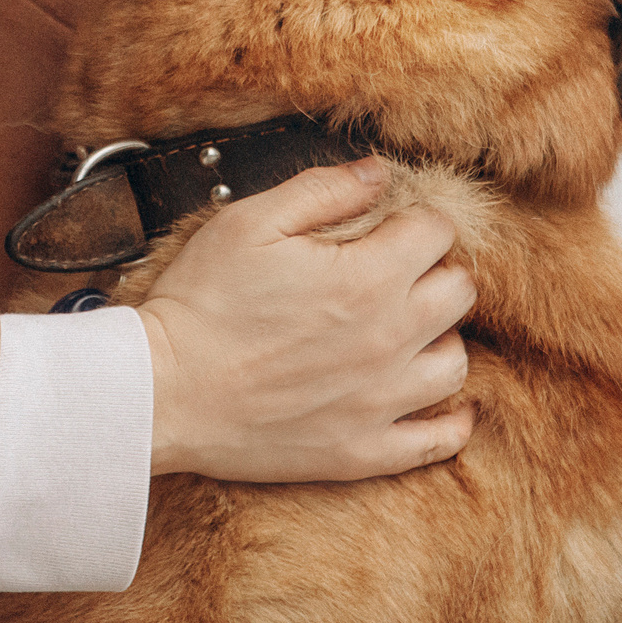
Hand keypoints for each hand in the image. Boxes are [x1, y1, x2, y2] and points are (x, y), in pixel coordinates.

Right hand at [136, 157, 477, 481]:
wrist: (162, 390)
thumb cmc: (200, 302)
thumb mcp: (251, 221)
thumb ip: (324, 190)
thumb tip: (378, 172)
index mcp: (367, 278)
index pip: (437, 232)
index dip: (415, 218)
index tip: (389, 225)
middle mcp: (389, 340)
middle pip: (458, 293)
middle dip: (434, 271)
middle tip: (395, 272)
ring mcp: (382, 402)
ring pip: (456, 363)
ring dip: (438, 338)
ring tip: (403, 330)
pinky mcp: (364, 450)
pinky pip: (439, 440)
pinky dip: (450, 420)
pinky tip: (440, 402)